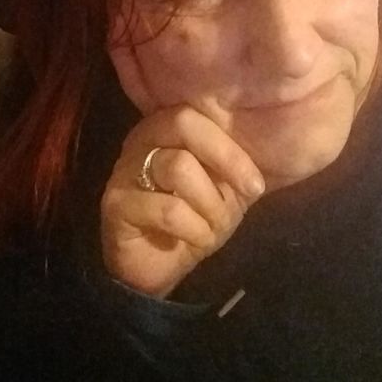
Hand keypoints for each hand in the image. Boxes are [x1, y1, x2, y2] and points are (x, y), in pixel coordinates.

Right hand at [100, 106, 264, 297]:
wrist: (161, 266)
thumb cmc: (195, 219)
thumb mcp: (225, 188)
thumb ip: (236, 165)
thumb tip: (266, 150)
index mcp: (167, 128)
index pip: (197, 115)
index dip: (230, 147)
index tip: (255, 184)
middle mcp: (141, 139)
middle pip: (183, 125)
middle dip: (225, 160)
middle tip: (245, 196)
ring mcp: (124, 170)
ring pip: (178, 166)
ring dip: (210, 204)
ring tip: (214, 226)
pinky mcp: (115, 205)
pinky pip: (168, 209)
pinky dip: (194, 229)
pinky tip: (197, 240)